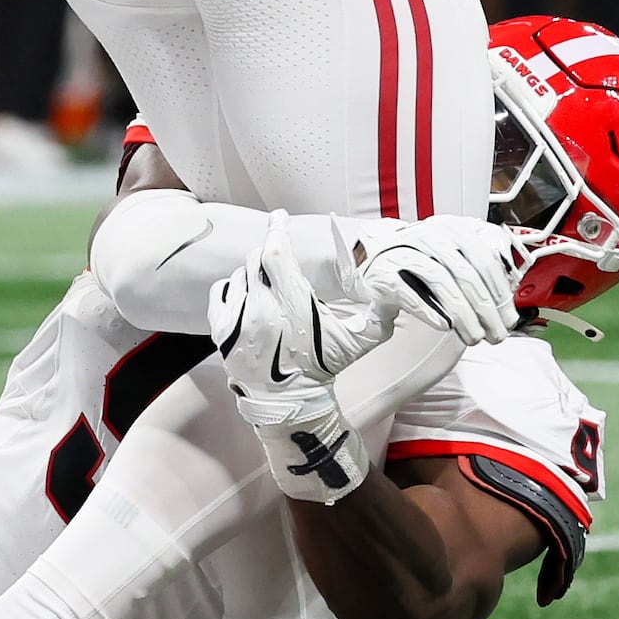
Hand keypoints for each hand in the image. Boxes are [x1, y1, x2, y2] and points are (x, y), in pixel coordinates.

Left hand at [213, 229, 372, 502]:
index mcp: (294, 306)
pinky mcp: (221, 332)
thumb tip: (397, 287)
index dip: (277, 227)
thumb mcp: (360, 340)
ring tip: (271, 291)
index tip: (280, 215)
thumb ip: (382, 313)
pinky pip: (222, 291)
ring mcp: (237, 321)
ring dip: (256, 275)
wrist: (288, 403)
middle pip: (258, 259)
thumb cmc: (324, 367)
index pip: (276, 252)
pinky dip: (235, 289)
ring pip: (241, 274)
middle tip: (283, 263)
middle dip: (272, 255)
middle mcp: (261, 310)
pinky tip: (250, 299)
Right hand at [354, 215, 525, 347]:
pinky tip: (446, 327)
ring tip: (475, 337)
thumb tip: (509, 296)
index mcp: (452, 228)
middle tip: (498, 334)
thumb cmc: (421, 259)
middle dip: (487, 309)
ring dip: (464, 315)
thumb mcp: (452, 253)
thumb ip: (480, 267)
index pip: (485, 259)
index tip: (510, 317)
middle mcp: (430, 236)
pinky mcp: (385, 275)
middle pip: (467, 274)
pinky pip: (411, 294)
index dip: (501, 292)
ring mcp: (406, 253)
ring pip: (442, 283)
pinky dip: (431, 311)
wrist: (372, 254)